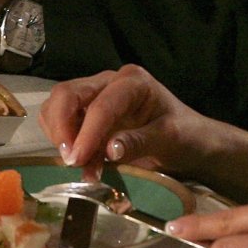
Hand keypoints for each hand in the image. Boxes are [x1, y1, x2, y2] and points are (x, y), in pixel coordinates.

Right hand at [39, 63, 234, 176]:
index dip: (87, 133)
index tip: (77, 160)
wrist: (190, 142)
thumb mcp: (170, 138)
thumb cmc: (185, 135)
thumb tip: (109, 149)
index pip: (101, 104)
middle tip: (70, 160)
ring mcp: (96, 96)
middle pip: (67, 94)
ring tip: (79, 165)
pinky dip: (64, 145)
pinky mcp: (87, 115)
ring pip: (57, 108)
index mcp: (134, 81)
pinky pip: (62, 125)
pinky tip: (84, 166)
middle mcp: (110, 82)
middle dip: (62, 127)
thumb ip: (140, 142)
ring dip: (61, 137)